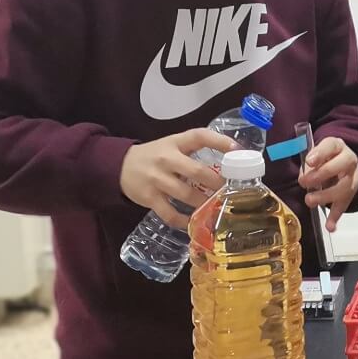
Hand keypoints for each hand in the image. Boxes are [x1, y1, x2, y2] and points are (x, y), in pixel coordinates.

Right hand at [119, 130, 236, 228]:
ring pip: (186, 194)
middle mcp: (166, 159)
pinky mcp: (149, 197)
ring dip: (204, 203)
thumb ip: (194, 150)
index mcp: (175, 143)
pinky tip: (193, 222)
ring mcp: (156, 179)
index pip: (199, 136)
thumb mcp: (172, 145)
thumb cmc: (154, 155)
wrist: (120, 166)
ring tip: (216, 208)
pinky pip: (169, 213)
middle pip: (197, 171)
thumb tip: (229, 159)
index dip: (220, 141)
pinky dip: (183, 220)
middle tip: (231, 190)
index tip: (237, 149)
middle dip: (217, 183)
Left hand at [299, 137, 357, 232]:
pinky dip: (336, 217)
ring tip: (310, 201)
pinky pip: (344, 205)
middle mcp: (348, 160)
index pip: (331, 146)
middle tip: (305, 182)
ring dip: (326, 196)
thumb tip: (304, 178)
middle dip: (321, 175)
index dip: (321, 153)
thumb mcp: (317, 153)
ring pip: (344, 187)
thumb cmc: (327, 158)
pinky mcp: (351, 194)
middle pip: (341, 166)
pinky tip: (330, 226)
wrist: (346, 164)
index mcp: (337, 146)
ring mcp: (352, 178)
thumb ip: (309, 163)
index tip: (309, 161)